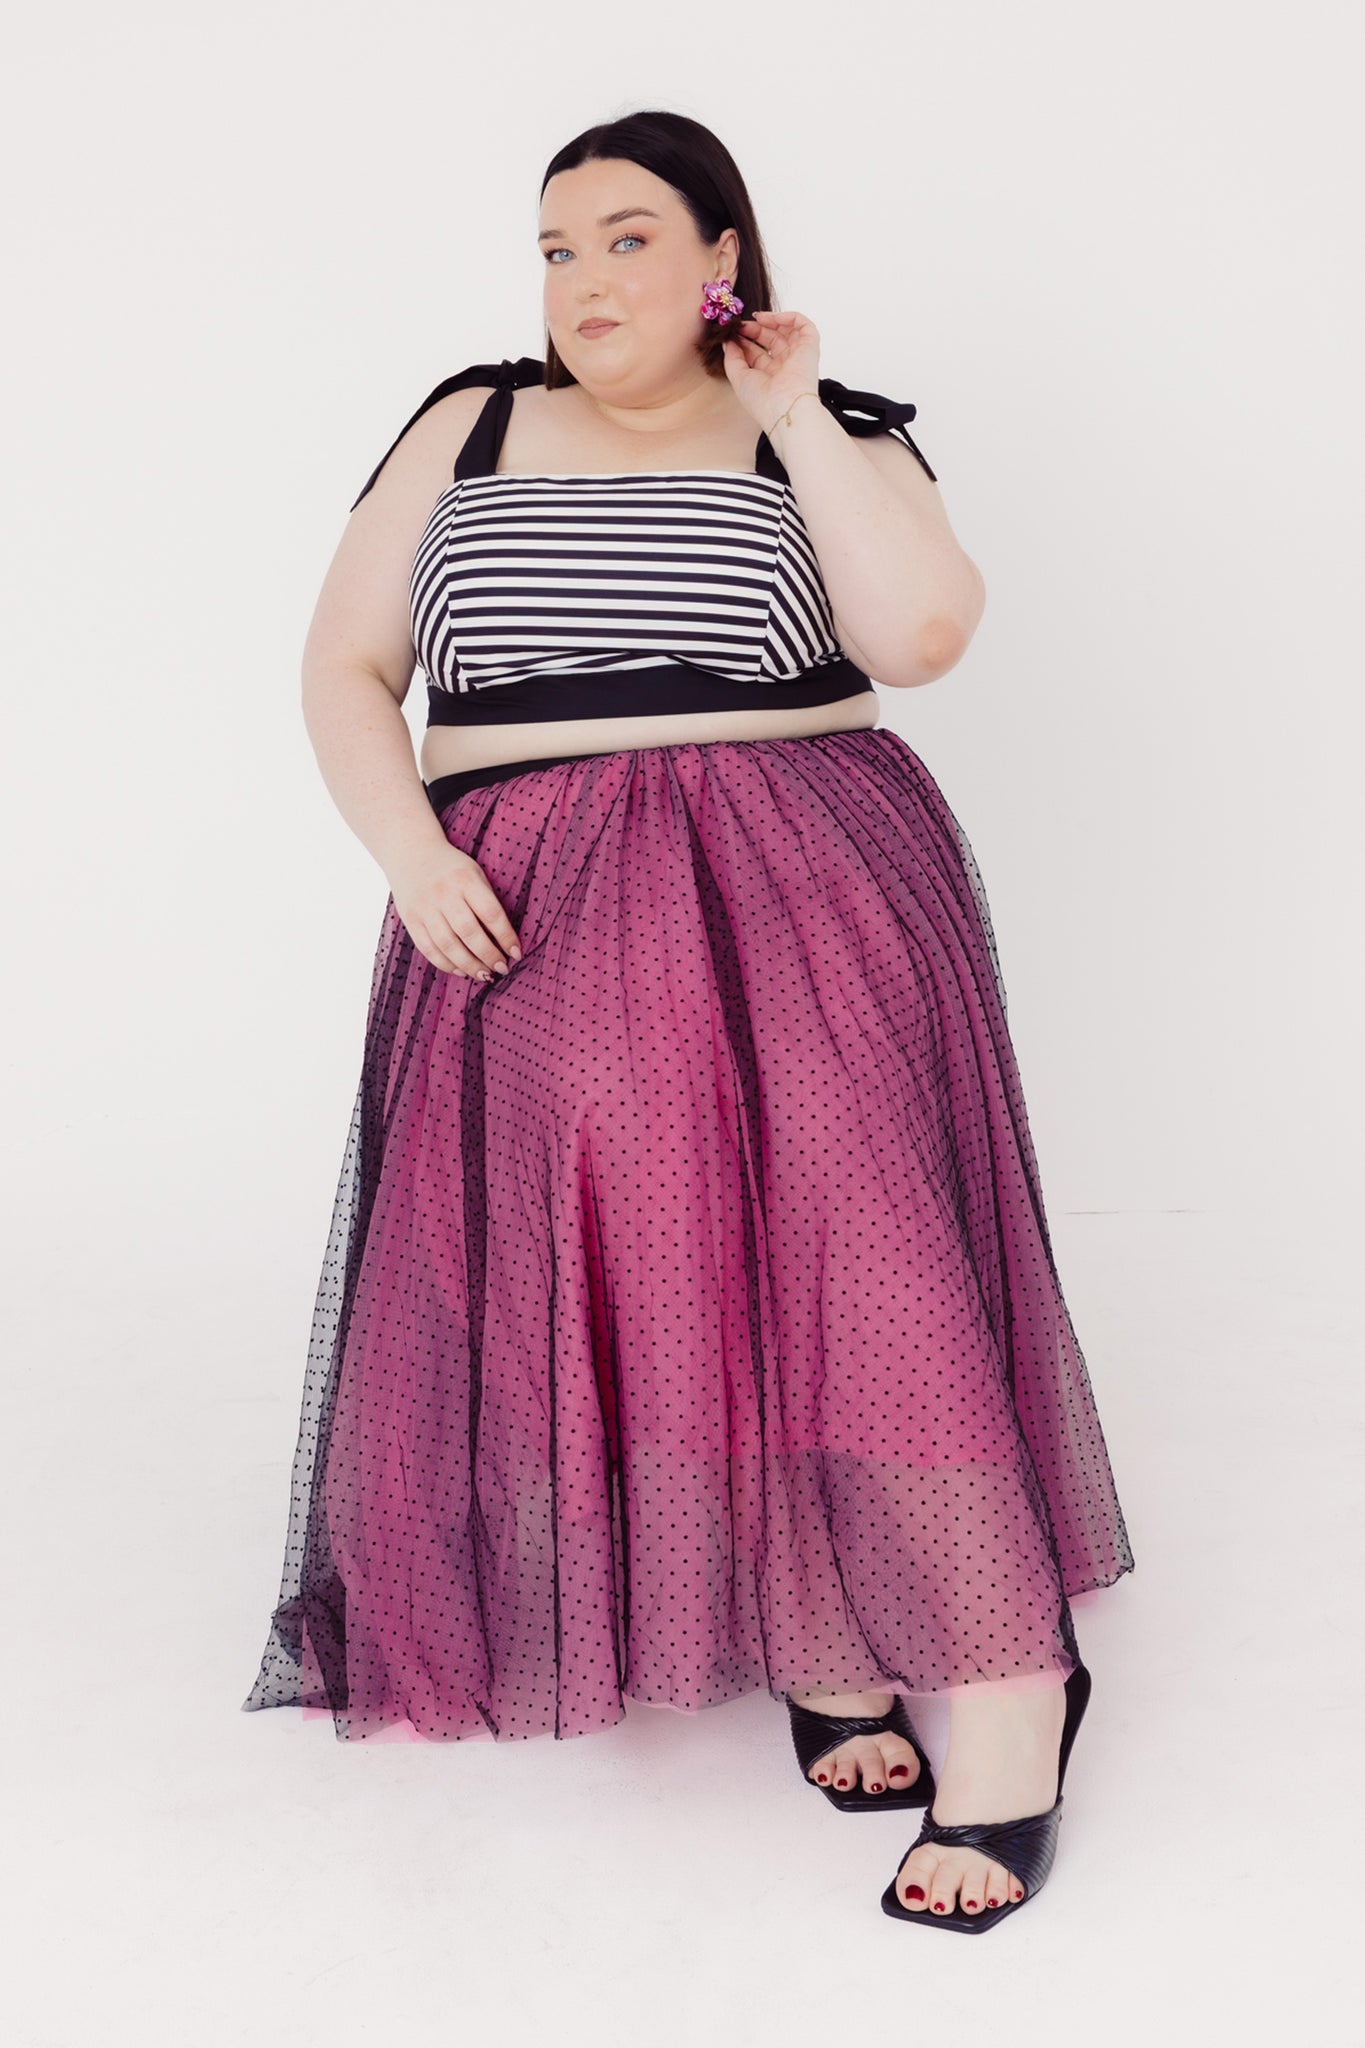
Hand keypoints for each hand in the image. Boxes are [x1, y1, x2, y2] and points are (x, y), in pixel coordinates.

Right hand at [387, 842, 521, 979]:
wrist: (410, 852)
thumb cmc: (452, 868)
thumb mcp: (475, 873)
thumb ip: (487, 902)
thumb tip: (502, 941)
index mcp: (465, 879)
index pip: (491, 913)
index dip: (506, 937)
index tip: (516, 953)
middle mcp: (444, 894)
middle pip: (469, 933)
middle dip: (488, 955)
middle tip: (502, 969)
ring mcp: (424, 908)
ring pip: (448, 945)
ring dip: (469, 965)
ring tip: (485, 975)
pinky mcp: (410, 919)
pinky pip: (429, 949)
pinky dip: (446, 964)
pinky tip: (461, 971)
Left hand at [719, 310, 821, 431]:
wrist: (783, 407)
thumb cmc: (762, 400)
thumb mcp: (737, 377)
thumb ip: (731, 357)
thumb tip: (728, 341)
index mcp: (769, 377)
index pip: (757, 353)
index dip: (745, 340)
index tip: (732, 333)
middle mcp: (784, 366)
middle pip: (771, 340)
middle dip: (755, 329)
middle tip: (741, 325)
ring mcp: (798, 355)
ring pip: (787, 330)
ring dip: (771, 320)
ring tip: (757, 318)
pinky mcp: (810, 347)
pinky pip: (803, 324)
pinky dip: (788, 316)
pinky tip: (772, 318)